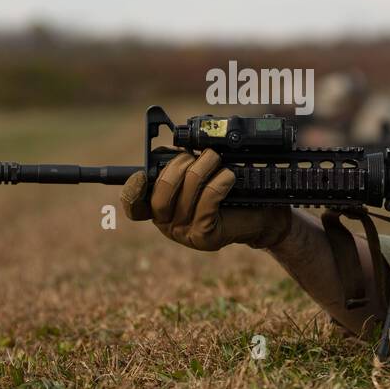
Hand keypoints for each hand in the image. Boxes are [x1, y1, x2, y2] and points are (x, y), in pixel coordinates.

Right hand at [119, 149, 291, 250]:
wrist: (258, 215)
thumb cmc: (226, 191)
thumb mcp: (197, 176)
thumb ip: (176, 165)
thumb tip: (164, 151)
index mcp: (158, 208)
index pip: (134, 206)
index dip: (132, 190)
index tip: (142, 174)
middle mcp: (166, 224)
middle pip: (162, 189)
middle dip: (181, 163)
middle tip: (199, 155)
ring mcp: (184, 234)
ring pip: (188, 190)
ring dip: (205, 166)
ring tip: (217, 159)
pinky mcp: (204, 236)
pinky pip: (208, 200)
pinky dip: (219, 181)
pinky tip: (228, 176)